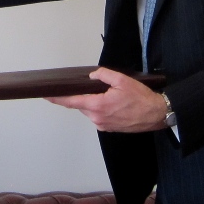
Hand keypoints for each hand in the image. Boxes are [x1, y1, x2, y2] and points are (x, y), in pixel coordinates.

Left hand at [46, 67, 167, 132]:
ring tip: (111, 96)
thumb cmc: (142, 98)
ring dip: (94, 102)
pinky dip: (101, 108)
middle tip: (96, 88)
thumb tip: (92, 76)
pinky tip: (114, 104)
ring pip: (90, 110)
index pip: (71, 102)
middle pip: (82, 105)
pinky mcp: (109, 128)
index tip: (46, 96)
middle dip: (84, 96)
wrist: (157, 114)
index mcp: (97, 106)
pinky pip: (98, 116)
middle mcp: (97, 118)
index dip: (57, 98)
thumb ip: (104, 75)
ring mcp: (102, 125)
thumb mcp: (123, 80)